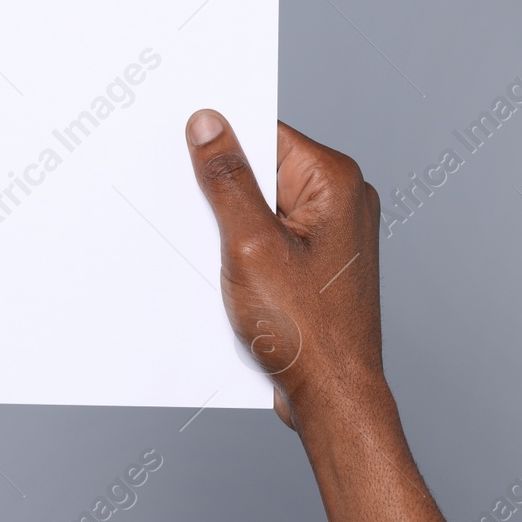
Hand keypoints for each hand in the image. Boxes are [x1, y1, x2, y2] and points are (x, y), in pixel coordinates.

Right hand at [184, 110, 384, 429]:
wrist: (332, 397)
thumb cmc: (306, 331)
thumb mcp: (249, 245)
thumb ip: (227, 181)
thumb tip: (208, 124)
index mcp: (334, 182)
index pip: (266, 132)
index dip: (221, 142)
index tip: (180, 148)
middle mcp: (341, 200)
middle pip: (264, 168)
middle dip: (223, 189)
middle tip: (192, 211)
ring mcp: (331, 233)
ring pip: (263, 205)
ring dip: (231, 225)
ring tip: (220, 257)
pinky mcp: (317, 261)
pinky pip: (271, 235)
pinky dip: (244, 248)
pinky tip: (229, 276)